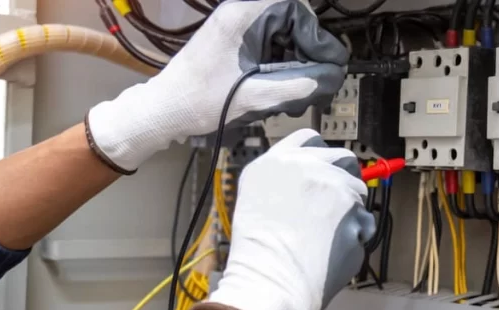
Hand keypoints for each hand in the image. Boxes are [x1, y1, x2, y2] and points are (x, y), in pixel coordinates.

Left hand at [86, 0, 346, 171]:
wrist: (165, 110)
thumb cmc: (198, 101)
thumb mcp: (257, 97)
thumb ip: (300, 85)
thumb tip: (333, 76)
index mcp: (243, 17)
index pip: (296, 11)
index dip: (317, 37)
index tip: (327, 63)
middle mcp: (239, 14)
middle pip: (292, 22)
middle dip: (308, 53)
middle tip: (316, 81)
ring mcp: (236, 27)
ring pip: (283, 36)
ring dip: (296, 63)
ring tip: (296, 93)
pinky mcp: (234, 41)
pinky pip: (269, 45)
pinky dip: (281, 66)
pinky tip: (280, 91)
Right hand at [191, 129, 375, 309]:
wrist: (270, 281)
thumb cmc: (258, 252)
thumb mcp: (256, 197)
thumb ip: (285, 178)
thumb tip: (310, 179)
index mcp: (278, 161)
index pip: (309, 138)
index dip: (321, 154)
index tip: (325, 169)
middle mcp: (309, 167)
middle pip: (343, 158)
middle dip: (344, 177)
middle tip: (333, 204)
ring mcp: (336, 188)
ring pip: (358, 190)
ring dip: (351, 209)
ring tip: (326, 236)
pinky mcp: (356, 213)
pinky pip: (366, 221)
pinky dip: (356, 234)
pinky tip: (333, 250)